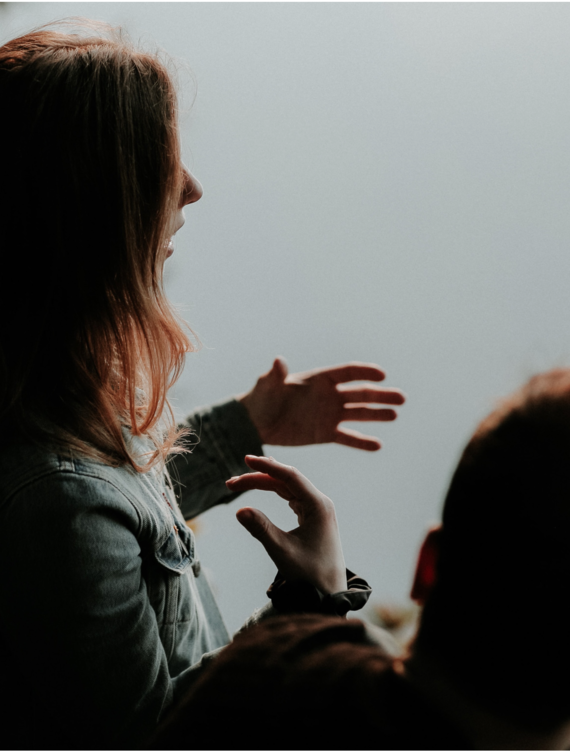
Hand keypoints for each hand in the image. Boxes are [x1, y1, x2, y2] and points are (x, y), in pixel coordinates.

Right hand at [226, 455, 346, 593]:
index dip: (267, 466)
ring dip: (264, 484)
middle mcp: (320, 503)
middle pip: (286, 480)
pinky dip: (274, 492)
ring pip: (287, 488)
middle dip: (259, 478)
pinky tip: (262, 487)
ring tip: (238, 484)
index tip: (246, 460)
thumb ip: (261, 529)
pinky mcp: (312, 517)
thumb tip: (239, 510)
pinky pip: (291, 497)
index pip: (290, 476)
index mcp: (319, 506)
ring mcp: (317, 509)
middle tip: (231, 484)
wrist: (330, 594)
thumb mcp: (282, 552)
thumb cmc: (309, 575)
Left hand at [238, 358, 404, 450]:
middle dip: (381, 395)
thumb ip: (276, 375)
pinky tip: (378, 445)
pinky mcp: (325, 434)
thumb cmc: (261, 398)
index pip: (348, 373)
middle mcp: (329, 396)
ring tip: (395, 415)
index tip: (382, 375)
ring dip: (377, 414)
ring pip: (359, 414)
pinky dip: (362, 442)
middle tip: (401, 398)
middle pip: (360, 393)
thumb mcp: (267, 386)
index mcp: (319, 379)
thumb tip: (278, 361)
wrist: (256, 423)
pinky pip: (348, 438)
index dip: (365, 372)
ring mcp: (329, 415)